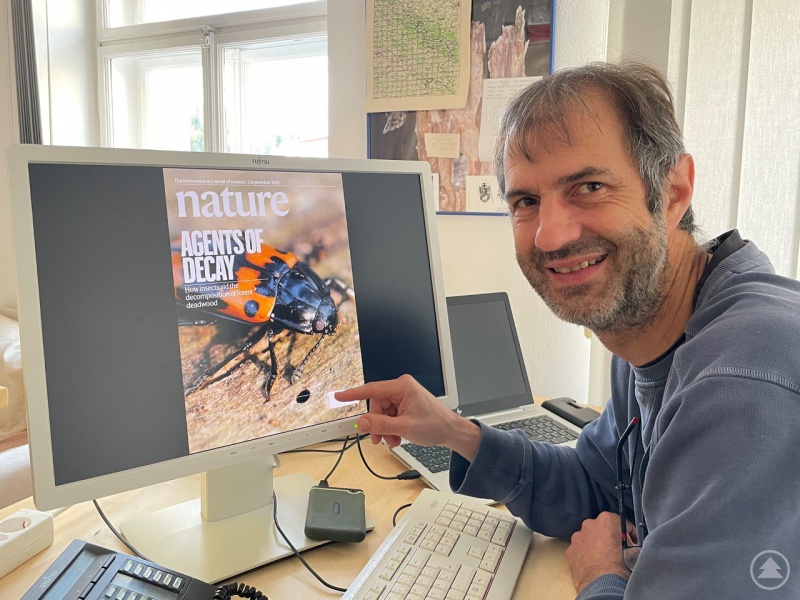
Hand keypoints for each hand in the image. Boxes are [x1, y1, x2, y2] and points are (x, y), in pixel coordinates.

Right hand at [334, 374, 480, 459]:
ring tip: (391, 441)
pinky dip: (391, 428)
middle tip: (378, 439)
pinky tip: (396, 438)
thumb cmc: (436, 425)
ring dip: (384, 428)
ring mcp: (404, 396)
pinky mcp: (406, 405)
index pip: (372, 389)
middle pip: (377, 405)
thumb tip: (362, 422)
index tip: (339, 397)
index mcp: (402, 387)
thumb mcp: (405, 428)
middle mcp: (402, 388)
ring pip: (383, 413)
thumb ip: (381, 425)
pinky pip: (390, 415)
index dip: (353, 394)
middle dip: (377, 424)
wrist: (452, 431)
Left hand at [565, 512, 631, 593]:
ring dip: (595, 545)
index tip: (632, 542)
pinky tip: (593, 564)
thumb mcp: (634, 551)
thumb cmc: (619, 566)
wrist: (602, 585)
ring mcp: (577, 537)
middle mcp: (589, 524)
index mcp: (606, 520)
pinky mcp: (570, 550)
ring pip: (589, 538)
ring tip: (603, 559)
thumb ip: (631, 543)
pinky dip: (586, 554)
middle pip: (602, 528)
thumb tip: (632, 547)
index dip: (629, 533)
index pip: (621, 522)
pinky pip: (580, 549)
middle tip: (616, 551)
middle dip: (609, 537)